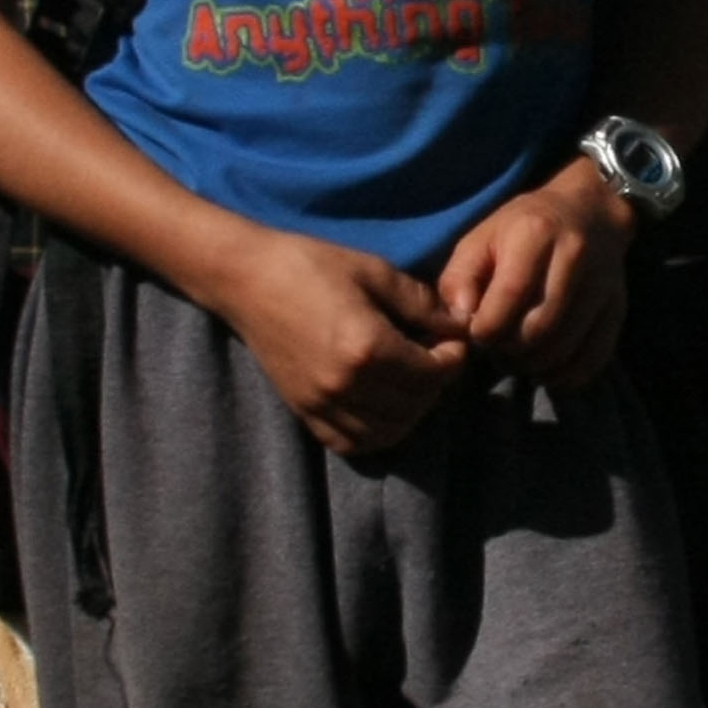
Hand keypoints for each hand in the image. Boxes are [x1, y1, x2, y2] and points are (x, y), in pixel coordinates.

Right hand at [208, 229, 474, 456]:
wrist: (247, 279)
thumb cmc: (311, 265)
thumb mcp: (374, 271)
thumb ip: (421, 303)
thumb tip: (460, 324)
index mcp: (367, 347)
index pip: (433, 373)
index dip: (454, 357)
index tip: (452, 338)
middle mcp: (346, 384)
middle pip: (415, 404)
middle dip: (436, 382)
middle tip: (434, 356)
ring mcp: (322, 404)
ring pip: (389, 431)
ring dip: (411, 410)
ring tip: (410, 380)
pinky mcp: (304, 412)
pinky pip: (351, 443)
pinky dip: (375, 432)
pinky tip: (381, 405)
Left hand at [434, 162, 633, 388]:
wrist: (590, 212)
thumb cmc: (524, 228)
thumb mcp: (481, 239)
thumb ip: (459, 278)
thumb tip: (461, 321)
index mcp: (535, 234)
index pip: (510, 297)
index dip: (486, 329)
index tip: (477, 333)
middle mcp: (574, 257)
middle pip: (538, 329)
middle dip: (508, 351)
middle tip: (497, 348)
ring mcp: (602, 285)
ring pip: (563, 348)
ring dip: (533, 365)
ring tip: (518, 356)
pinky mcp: (617, 309)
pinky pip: (592, 359)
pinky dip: (565, 375)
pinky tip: (547, 368)